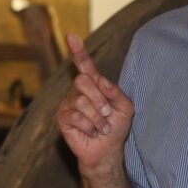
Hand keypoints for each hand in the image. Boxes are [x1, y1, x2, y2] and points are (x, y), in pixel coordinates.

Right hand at [56, 33, 133, 176]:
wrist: (107, 150)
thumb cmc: (116, 128)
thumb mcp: (125, 108)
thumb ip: (117, 93)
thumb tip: (101, 80)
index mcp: (93, 84)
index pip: (84, 65)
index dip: (78, 51)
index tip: (72, 36)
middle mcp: (78, 91)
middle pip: (83, 81)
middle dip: (99, 99)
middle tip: (107, 114)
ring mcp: (68, 104)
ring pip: (81, 101)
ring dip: (97, 118)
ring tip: (102, 127)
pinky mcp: (62, 118)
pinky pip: (75, 116)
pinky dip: (89, 127)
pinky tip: (91, 132)